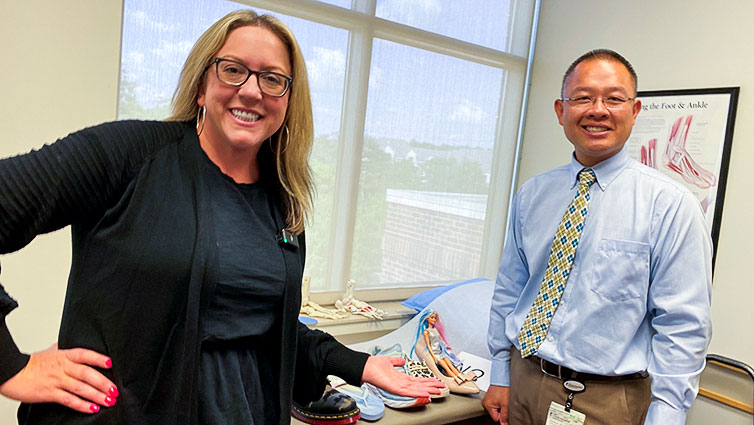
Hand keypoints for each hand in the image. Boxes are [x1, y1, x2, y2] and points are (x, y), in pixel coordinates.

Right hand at [0, 343, 117, 413]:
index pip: (85, 354)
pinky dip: (82, 405)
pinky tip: (92, 408)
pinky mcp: (50, 393)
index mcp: (65, 355)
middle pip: (86, 374)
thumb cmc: (33, 363)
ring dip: (96, 395)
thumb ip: (67, 349)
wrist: (13, 373)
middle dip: (103, 382)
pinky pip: (69, 400)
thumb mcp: (52, 351)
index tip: (111, 363)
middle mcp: (63, 367)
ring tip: (109, 400)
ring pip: (81, 388)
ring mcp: (57, 380)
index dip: (98, 358)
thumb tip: (79, 343)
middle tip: (115, 390)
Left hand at [361, 355, 444, 397]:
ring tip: (438, 391)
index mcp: (401, 377)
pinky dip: (418, 393)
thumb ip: (396, 361)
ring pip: (417, 389)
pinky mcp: (395, 388)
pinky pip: (408, 391)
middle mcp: (401, 383)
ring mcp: (399, 386)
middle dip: (432, 386)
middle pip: (420, 385)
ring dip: (428, 390)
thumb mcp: (389, 361)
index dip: (427, 381)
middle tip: (442, 388)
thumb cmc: (374, 365)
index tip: (436, 382)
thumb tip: (402, 360)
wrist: (366, 366)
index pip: (417, 380)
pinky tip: (425, 394)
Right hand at [482, 385, 509, 424]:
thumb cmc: (503, 388)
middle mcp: (485, 402)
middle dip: (501, 411)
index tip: (506, 411)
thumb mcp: (505, 404)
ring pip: (496, 408)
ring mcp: (487, 399)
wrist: (502, 378)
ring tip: (503, 399)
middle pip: (495, 413)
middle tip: (504, 404)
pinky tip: (502, 397)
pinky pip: (495, 403)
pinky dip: (499, 402)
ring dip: (500, 406)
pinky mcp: (490, 396)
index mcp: (487, 405)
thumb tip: (504, 424)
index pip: (495, 418)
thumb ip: (504, 416)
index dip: (502, 416)